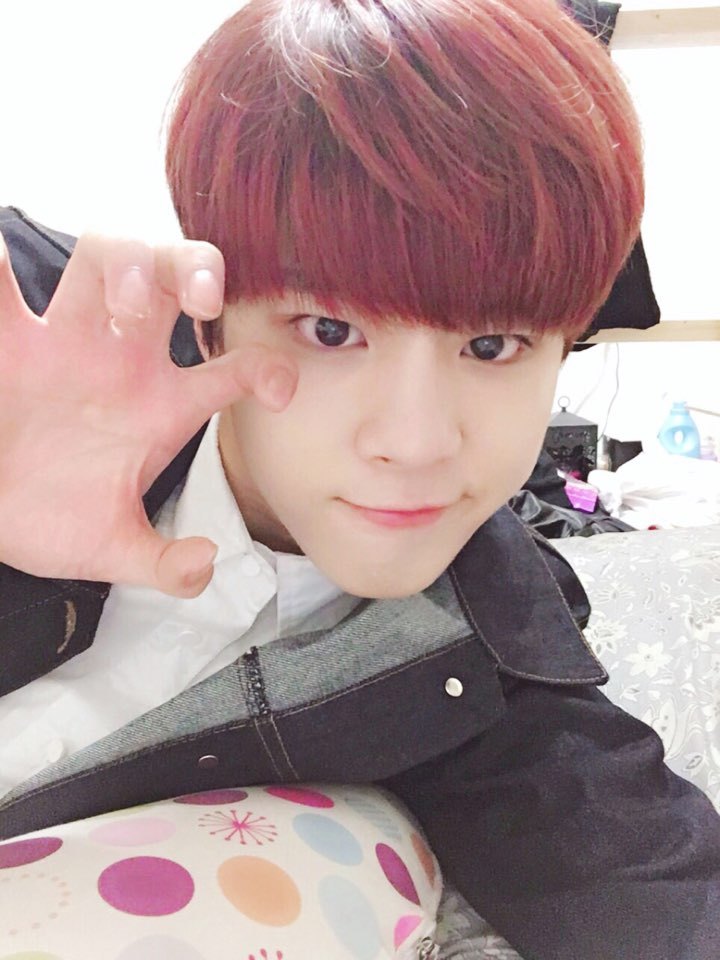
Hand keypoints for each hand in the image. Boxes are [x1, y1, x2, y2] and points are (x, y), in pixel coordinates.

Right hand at [0, 232, 295, 596]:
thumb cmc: (52, 522)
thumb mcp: (112, 549)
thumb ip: (162, 564)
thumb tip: (203, 564)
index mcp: (163, 406)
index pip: (234, 368)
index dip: (267, 369)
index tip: (278, 391)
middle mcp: (125, 360)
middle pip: (176, 277)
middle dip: (197, 269)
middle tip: (202, 303)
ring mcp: (67, 340)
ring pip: (107, 256)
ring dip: (128, 261)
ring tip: (128, 305)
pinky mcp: (6, 340)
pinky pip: (2, 285)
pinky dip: (1, 263)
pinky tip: (6, 260)